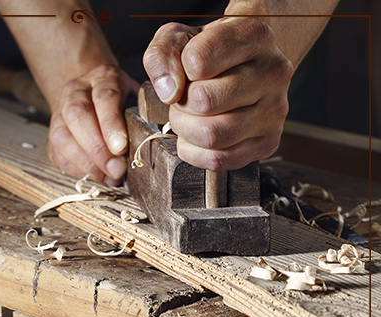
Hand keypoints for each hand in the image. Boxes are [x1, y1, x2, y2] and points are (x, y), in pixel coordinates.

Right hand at [46, 64, 139, 185]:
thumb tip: (151, 142)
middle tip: (116, 169)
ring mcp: (60, 111)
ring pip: (62, 136)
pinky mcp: (52, 132)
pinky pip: (57, 153)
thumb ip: (144, 115)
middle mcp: (76, 90)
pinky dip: (77, 168)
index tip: (121, 147)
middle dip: (97, 147)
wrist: (93, 94)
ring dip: (86, 162)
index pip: (104, 97)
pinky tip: (96, 175)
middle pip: (78, 115)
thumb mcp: (138, 98)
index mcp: (103, 78)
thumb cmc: (123, 102)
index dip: (111, 123)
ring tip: (108, 176)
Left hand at [143, 17, 293, 170]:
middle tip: (184, 97)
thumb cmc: (208, 51)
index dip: (179, 69)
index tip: (187, 69)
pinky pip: (219, 160)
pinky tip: (196, 134)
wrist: (242, 65)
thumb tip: (169, 92)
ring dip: (186, 128)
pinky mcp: (268, 142)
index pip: (196, 61)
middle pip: (204, 102)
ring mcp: (275, 109)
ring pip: (211, 135)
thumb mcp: (178, 38)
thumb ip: (162, 55)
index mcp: (255, 36)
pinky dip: (195, 151)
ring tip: (189, 115)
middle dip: (181, 103)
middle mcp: (273, 72)